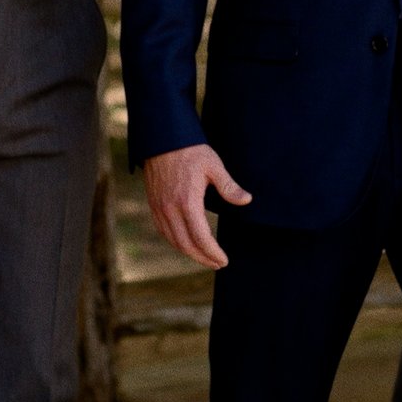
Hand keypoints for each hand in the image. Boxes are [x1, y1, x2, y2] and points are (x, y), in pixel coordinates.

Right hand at [141, 143, 250, 268]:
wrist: (162, 138)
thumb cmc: (190, 150)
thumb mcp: (214, 166)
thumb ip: (229, 187)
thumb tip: (247, 201)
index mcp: (187, 202)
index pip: (201, 238)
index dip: (213, 253)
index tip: (224, 260)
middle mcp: (170, 209)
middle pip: (186, 245)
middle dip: (202, 258)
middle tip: (217, 263)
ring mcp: (159, 208)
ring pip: (173, 240)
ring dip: (189, 252)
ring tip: (204, 257)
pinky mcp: (153, 204)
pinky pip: (163, 230)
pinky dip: (175, 242)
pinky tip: (185, 242)